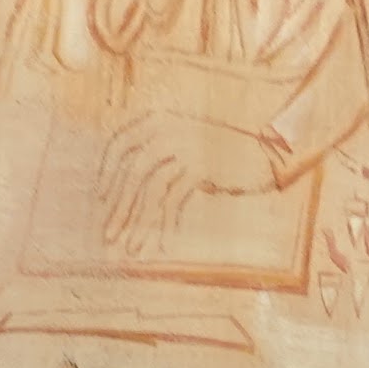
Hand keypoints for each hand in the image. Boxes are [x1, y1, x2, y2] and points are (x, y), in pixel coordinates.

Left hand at [100, 108, 283, 251]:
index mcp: (159, 119)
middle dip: (118, 207)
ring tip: (130, 248)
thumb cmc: (222, 152)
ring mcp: (186, 146)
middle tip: (108, 235)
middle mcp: (169, 129)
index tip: (100, 199)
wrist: (267, 151)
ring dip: (136, 222)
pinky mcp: (201, 166)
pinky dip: (165, 224)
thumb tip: (124, 191)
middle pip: (131, 171)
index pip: (120, 144)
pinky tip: (162, 244)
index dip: (107, 173)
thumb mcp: (186, 145)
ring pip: (149, 188)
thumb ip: (158, 157)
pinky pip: (174, 199)